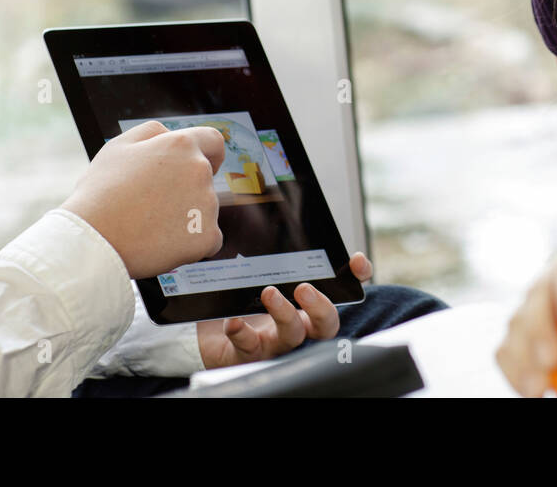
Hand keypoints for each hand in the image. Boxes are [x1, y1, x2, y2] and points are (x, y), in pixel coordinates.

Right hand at [62, 120, 224, 278]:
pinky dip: (191, 243)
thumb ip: (152, 133)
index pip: (214, 142)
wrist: (93, 241)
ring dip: (187, 217)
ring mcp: (207, 205)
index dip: (211, 154)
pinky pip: (208, 239)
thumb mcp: (119, 147)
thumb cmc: (100, 193)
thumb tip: (171, 135)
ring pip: (205, 211)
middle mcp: (199, 171)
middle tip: (155, 205)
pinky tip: (162, 243)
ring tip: (150, 225)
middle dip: (188, 189)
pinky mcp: (207, 236)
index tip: (208, 165)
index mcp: (181, 145)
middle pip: (206, 180)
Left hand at [197, 252, 372, 368]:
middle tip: (304, 288)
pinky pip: (249, 347)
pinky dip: (242, 333)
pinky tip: (233, 321)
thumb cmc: (237, 292)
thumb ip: (264, 242)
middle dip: (321, 306)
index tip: (354, 260)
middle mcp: (296, 322)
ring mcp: (272, 340)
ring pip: (292, 336)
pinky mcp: (245, 352)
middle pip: (326, 324)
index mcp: (304, 301)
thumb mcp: (254, 264)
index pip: (343, 290)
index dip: (356, 278)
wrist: (200, 328)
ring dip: (284, 314)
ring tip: (269, 292)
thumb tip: (258, 205)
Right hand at [495, 237, 556, 397]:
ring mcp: (532, 304)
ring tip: (537, 389)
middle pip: (536, 297)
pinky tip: (535, 397)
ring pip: (516, 325)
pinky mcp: (522, 330)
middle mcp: (550, 278)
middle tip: (551, 361)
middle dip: (537, 328)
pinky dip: (516, 373)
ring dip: (521, 358)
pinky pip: (511, 351)